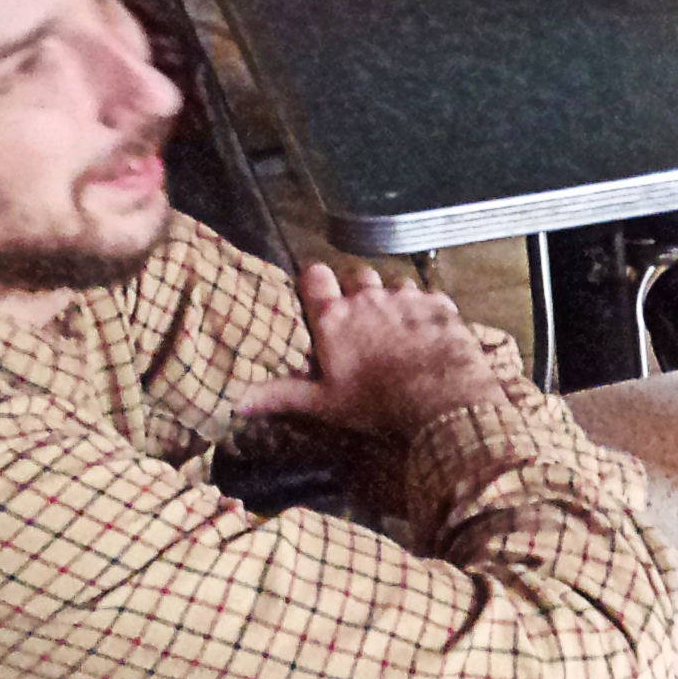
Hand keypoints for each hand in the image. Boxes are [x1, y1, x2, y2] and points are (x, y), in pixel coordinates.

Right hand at [236, 264, 503, 439]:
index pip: (313, 275)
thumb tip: (235, 400)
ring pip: (394, 283)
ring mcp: (405, 297)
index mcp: (334, 318)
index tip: (318, 291)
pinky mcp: (438, 303)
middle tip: (362, 317)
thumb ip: (281, 395)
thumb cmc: (376, 404)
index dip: (315, 280)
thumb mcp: (324, 404)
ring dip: (393, 298)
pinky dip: (425, 309)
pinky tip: (428, 332)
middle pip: (356, 274)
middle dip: (357, 289)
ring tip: (398, 326)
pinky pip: (427, 295)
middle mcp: (367, 298)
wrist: (442, 401)